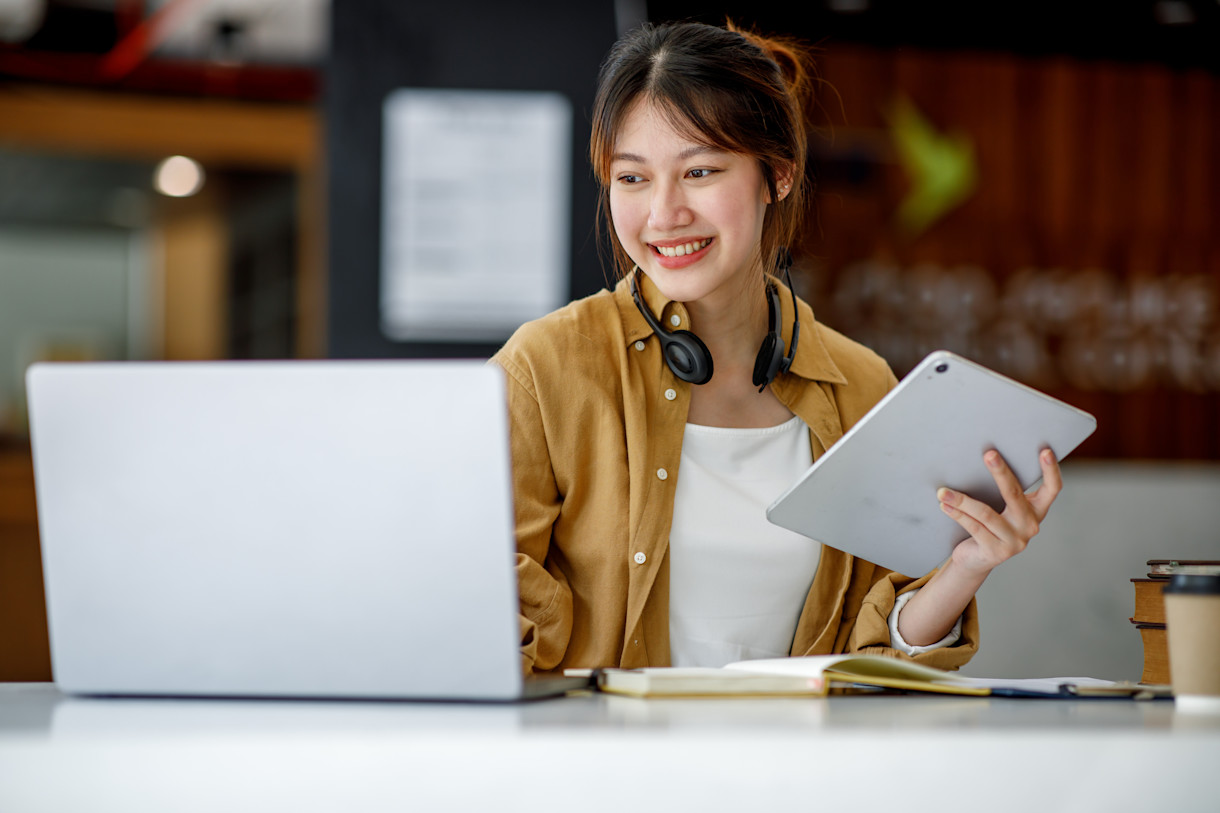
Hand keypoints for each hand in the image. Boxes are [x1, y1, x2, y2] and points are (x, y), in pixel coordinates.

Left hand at [937, 448, 1061, 576]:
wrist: (976, 560)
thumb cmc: (989, 525)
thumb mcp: (1001, 508)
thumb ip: (1003, 491)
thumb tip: (985, 458)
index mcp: (1036, 511)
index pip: (1052, 489)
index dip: (1050, 470)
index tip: (1044, 450)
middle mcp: (1030, 526)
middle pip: (1014, 494)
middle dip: (1001, 472)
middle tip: (989, 454)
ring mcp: (1014, 541)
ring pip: (986, 513)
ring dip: (962, 500)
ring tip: (944, 491)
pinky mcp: (996, 551)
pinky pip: (974, 527)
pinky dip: (957, 514)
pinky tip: (945, 505)